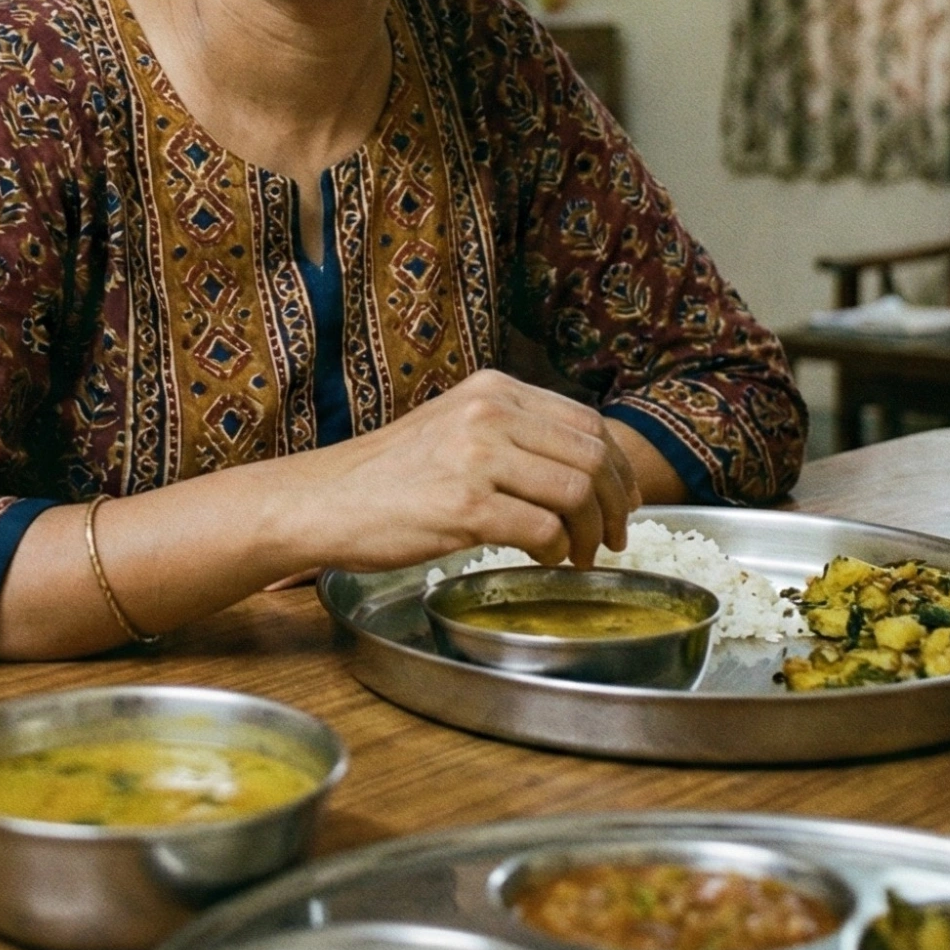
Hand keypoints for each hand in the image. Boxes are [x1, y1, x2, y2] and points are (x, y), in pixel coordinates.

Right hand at [282, 369, 638, 573]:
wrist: (325, 499)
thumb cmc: (390, 473)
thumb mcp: (454, 425)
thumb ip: (512, 433)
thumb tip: (583, 467)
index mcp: (493, 389)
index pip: (587, 423)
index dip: (619, 467)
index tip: (625, 500)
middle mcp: (489, 412)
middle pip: (593, 457)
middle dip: (616, 505)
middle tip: (615, 538)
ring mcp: (476, 457)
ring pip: (576, 493)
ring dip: (591, 534)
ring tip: (579, 556)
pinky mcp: (464, 505)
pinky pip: (543, 531)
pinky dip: (556, 552)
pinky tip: (545, 560)